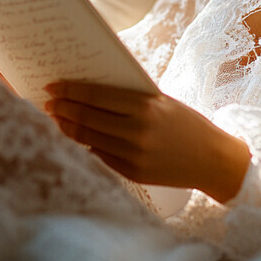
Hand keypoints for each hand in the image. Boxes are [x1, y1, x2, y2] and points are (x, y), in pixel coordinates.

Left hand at [43, 81, 250, 203]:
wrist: (212, 159)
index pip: (96, 96)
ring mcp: (133, 155)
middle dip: (63, 109)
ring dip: (68, 128)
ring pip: (88, 139)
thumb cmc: (186, 124)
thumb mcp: (162, 103)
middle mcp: (136, 132)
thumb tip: (90, 94)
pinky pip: (100, 156)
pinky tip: (76, 138)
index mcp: (145, 107)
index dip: (71, 91)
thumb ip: (130, 100)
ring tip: (56, 119)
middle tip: (48, 103)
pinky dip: (85, 145)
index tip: (54, 87)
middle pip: (87, 118)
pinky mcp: (132, 173)